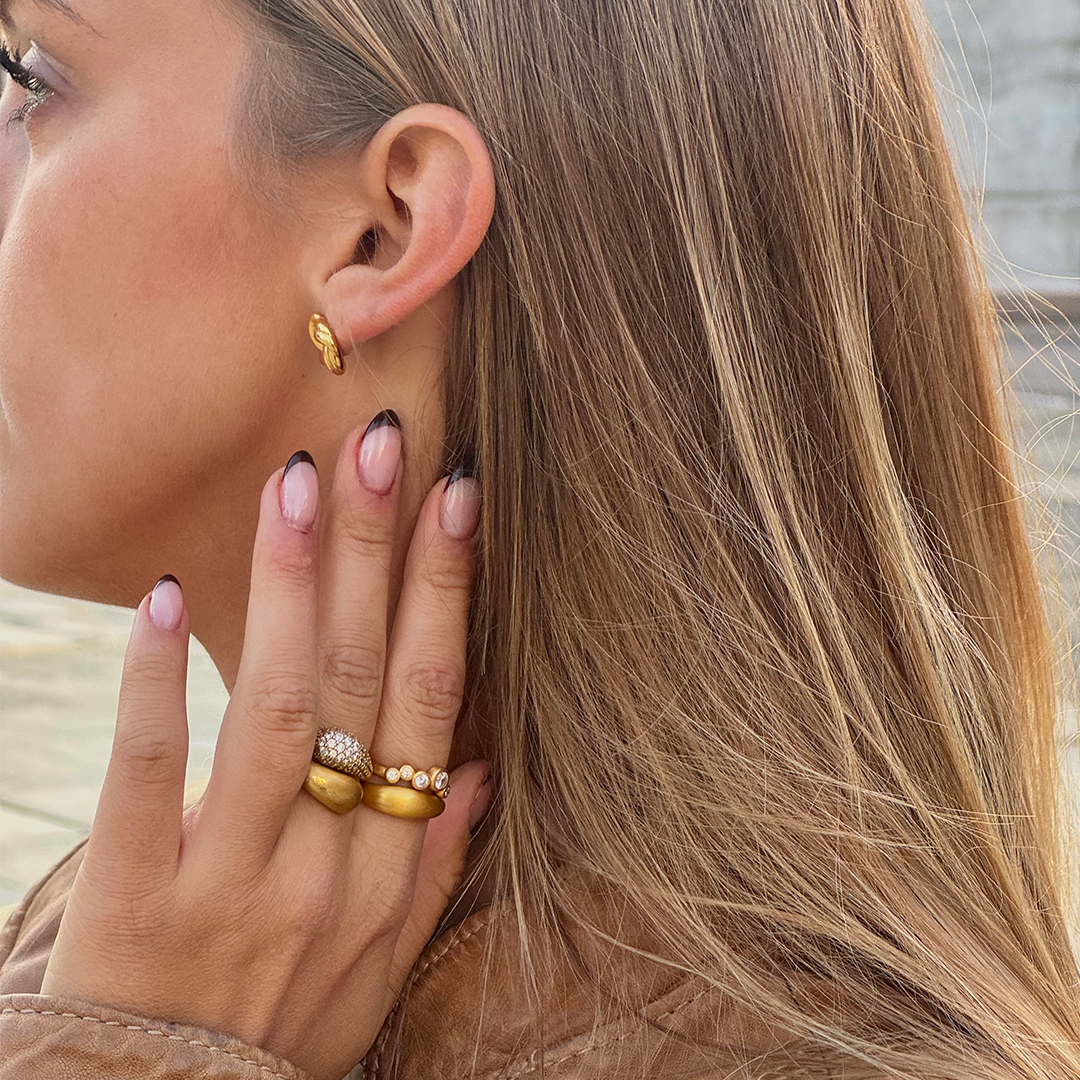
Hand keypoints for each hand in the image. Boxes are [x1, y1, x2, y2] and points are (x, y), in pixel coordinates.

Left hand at [39, 413, 491, 1079]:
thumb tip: (476, 765)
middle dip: (374, 553)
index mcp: (388, 871)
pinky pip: (146, 770)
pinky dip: (156, 680)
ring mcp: (229, 875)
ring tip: (297, 483)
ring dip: (287, 588)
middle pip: (358, 680)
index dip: (445, 594)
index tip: (457, 499)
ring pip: (272, 707)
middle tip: (381, 446)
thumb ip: (436, 865)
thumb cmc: (286, 1030)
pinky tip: (164, 597)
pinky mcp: (134, 890)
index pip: (427, 703)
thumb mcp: (384, 968)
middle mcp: (324, 863)